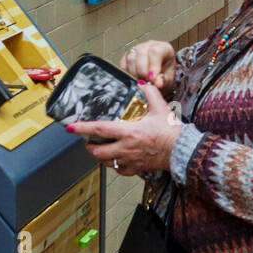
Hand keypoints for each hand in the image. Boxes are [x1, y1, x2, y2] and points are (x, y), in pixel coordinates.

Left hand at [65, 82, 181, 175]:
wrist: (182, 151)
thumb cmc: (171, 131)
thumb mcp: (161, 108)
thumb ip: (149, 93)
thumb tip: (141, 82)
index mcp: (128, 132)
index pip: (99, 130)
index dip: (83, 128)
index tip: (71, 128)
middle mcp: (126, 148)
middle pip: (97, 152)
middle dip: (89, 147)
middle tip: (88, 141)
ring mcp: (130, 160)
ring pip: (106, 162)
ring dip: (100, 156)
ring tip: (100, 149)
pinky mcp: (136, 169)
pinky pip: (119, 170)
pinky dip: (115, 165)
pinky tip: (117, 159)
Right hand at [120, 40, 176, 95]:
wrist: (159, 75)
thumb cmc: (165, 74)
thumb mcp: (168, 79)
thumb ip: (164, 81)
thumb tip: (158, 83)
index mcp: (163, 47)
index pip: (155, 51)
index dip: (153, 66)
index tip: (152, 79)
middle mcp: (148, 46)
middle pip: (141, 53)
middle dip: (142, 71)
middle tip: (146, 83)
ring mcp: (136, 50)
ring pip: (130, 58)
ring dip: (135, 74)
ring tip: (141, 82)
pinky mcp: (126, 57)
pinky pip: (123, 65)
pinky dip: (127, 75)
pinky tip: (135, 80)